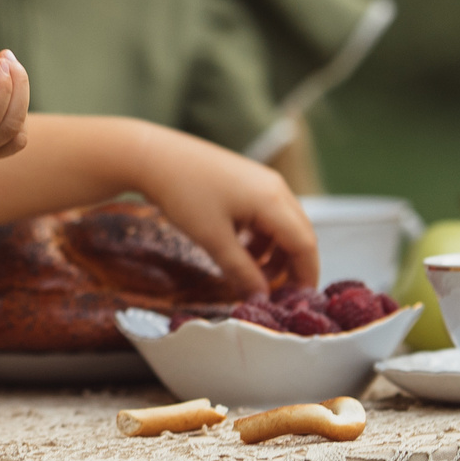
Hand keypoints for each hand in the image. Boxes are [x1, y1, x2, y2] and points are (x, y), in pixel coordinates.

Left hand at [125, 127, 315, 295]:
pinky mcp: (246, 182)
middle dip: (290, 268)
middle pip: (299, 235)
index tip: (296, 304)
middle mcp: (276, 188)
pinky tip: (238, 252)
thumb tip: (261, 299)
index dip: (305, 277)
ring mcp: (262, 182)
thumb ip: (241, 272)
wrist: (153, 156)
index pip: (306, 245)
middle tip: (274, 295)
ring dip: (272, 255)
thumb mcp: (213, 239)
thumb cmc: (184, 195)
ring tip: (250, 276)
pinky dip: (259, 239)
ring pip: (281, 227)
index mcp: (274, 201)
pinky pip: (264, 217)